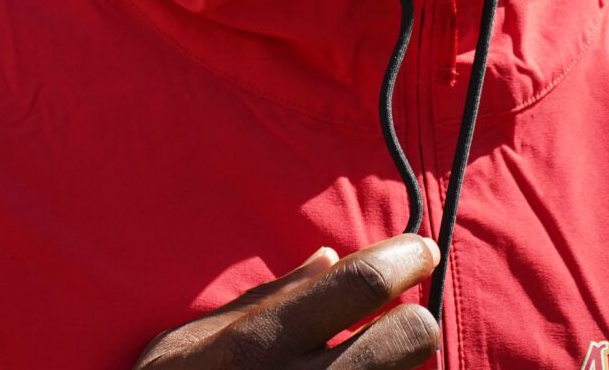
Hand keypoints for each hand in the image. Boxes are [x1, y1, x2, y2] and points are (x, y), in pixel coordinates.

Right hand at [135, 234, 441, 368]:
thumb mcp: (189, 341)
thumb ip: (266, 299)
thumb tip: (328, 260)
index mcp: (263, 342)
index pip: (362, 284)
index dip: (405, 258)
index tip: (419, 250)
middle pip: (413, 336)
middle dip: (414, 320)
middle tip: (397, 319)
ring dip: (396, 368)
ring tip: (365, 362)